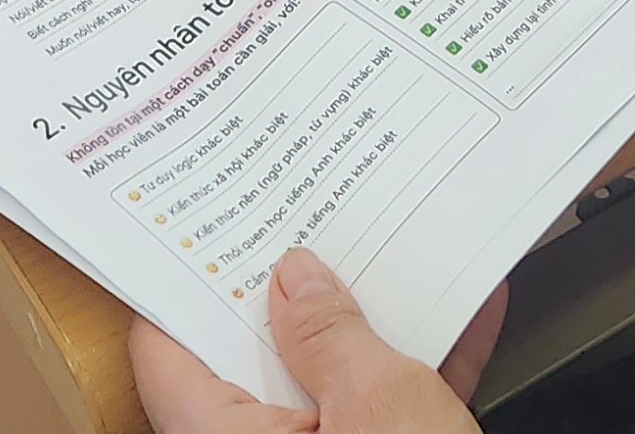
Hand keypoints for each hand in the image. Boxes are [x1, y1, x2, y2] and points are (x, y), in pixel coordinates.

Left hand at [128, 252, 507, 433]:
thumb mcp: (381, 405)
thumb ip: (335, 335)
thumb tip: (299, 279)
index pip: (167, 351)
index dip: (185, 280)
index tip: (204, 222)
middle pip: (254, 360)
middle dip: (292, 291)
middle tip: (309, 221)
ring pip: (327, 382)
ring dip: (371, 322)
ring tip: (400, 256)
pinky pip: (386, 412)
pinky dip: (422, 366)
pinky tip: (466, 315)